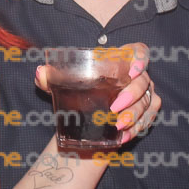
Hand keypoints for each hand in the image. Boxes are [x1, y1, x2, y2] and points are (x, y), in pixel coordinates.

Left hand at [35, 43, 160, 144]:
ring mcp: (144, 93)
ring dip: (135, 116)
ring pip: (148, 103)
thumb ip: (51, 76)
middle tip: (115, 109)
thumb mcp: (65, 80)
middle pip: (144, 81)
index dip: (140, 59)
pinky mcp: (145, 111)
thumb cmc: (80, 84)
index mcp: (120, 59)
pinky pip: (148, 119)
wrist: (87, 106)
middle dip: (132, 96)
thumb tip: (40, 73)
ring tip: (118, 126)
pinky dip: (137, 128)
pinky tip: (124, 136)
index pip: (139, 51)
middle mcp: (137, 75)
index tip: (132, 71)